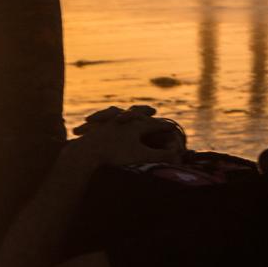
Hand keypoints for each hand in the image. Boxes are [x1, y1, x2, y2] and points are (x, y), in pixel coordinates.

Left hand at [70, 106, 186, 166]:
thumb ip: (161, 155)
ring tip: (127, 113)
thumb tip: (180, 155)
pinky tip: (105, 125)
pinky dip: (107, 120)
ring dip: (125, 113)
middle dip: (145, 112)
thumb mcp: (142, 156)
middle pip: (137, 113)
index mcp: (136, 126)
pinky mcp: (97, 129)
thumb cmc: (116, 154)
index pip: (154, 124)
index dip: (164, 126)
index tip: (173, 127)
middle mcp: (124, 121)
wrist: (87, 152)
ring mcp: (109, 124)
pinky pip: (103, 122)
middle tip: (152, 110)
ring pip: (118, 113)